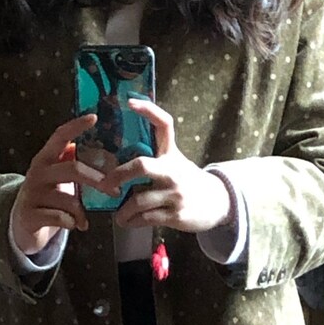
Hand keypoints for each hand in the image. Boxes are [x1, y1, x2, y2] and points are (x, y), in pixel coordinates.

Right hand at [11, 114, 115, 254]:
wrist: (24, 226)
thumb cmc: (49, 199)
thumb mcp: (59, 178)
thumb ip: (75, 164)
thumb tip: (108, 154)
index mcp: (46, 159)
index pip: (59, 136)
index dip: (76, 126)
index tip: (94, 117)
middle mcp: (38, 172)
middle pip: (72, 169)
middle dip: (96, 180)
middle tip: (114, 191)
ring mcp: (32, 194)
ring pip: (68, 200)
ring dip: (82, 211)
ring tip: (84, 219)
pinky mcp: (30, 215)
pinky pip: (61, 219)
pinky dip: (73, 223)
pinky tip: (75, 225)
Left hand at [105, 100, 232, 233]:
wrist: (217, 203)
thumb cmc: (188, 181)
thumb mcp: (176, 162)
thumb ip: (156, 156)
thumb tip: (121, 152)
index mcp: (171, 154)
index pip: (164, 124)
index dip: (148, 110)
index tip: (129, 102)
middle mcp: (173, 171)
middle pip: (141, 166)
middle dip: (118, 175)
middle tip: (106, 184)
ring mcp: (174, 194)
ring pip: (139, 200)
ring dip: (123, 210)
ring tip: (119, 216)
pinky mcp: (175, 214)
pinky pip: (146, 218)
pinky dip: (133, 221)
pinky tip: (129, 222)